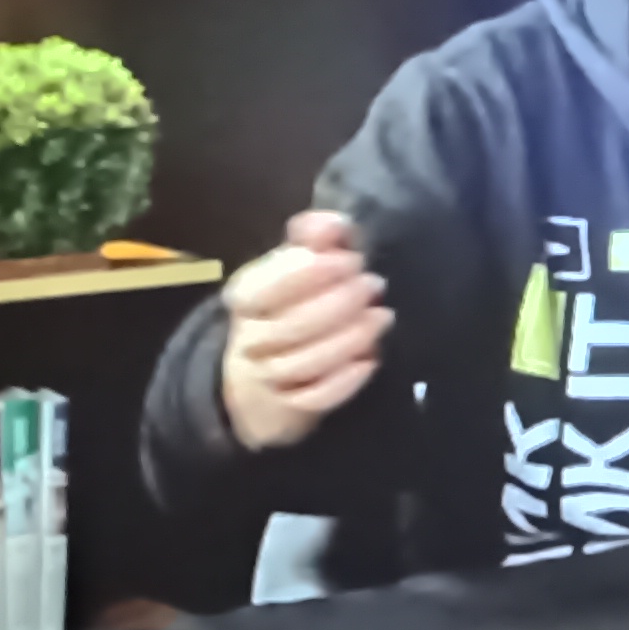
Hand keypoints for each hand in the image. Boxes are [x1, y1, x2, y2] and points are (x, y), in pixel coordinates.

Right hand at [218, 209, 387, 452]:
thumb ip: (315, 240)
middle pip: (292, 324)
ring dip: (349, 338)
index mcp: (246, 295)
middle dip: (340, 303)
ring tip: (381, 317)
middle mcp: (250, 336)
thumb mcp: (295, 266)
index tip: (351, 258)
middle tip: (374, 285)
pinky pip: (316, 397)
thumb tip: (334, 223)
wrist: (258, 375)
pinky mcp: (287, 406)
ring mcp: (266, 375)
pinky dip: (345, 379)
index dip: (312, 272)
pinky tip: (371, 360)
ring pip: (306, 361)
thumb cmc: (287, 307)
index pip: (268, 285)